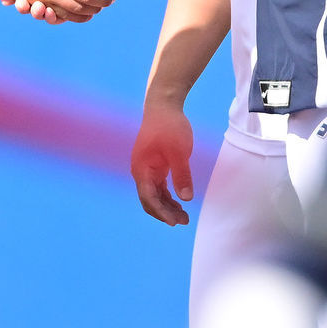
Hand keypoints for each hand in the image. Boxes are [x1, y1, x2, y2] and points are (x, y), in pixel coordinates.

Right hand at [130, 101, 193, 225]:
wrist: (163, 105)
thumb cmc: (169, 125)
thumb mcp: (179, 151)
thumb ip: (181, 175)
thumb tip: (186, 198)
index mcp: (141, 168)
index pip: (148, 197)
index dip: (161, 212)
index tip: (175, 222)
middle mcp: (141, 170)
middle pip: (149, 200)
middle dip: (164, 213)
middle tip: (184, 221)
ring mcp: (147, 168)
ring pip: (154, 195)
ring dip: (167, 206)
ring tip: (184, 216)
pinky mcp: (154, 165)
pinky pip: (159, 187)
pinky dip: (168, 196)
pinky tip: (180, 202)